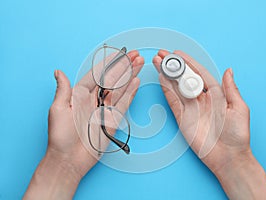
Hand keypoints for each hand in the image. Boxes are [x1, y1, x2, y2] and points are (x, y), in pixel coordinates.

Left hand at [24, 50, 143, 199]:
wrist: (69, 159)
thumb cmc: (60, 136)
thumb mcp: (58, 110)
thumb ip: (63, 90)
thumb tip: (58, 72)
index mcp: (80, 95)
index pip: (97, 74)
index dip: (108, 63)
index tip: (118, 53)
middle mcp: (94, 99)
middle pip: (112, 79)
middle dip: (124, 66)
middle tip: (135, 55)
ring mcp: (105, 109)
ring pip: (120, 88)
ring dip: (130, 75)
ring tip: (139, 63)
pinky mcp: (113, 120)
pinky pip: (124, 103)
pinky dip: (131, 92)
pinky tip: (136, 81)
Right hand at [153, 50, 265, 198]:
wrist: (228, 156)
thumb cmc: (237, 134)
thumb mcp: (239, 108)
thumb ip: (231, 89)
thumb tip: (229, 71)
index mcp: (216, 94)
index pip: (199, 73)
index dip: (189, 63)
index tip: (178, 54)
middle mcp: (201, 99)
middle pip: (185, 78)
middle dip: (174, 66)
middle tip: (162, 55)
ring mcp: (190, 108)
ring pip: (176, 87)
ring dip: (167, 75)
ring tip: (158, 63)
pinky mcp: (182, 118)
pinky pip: (173, 101)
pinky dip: (166, 90)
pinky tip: (161, 79)